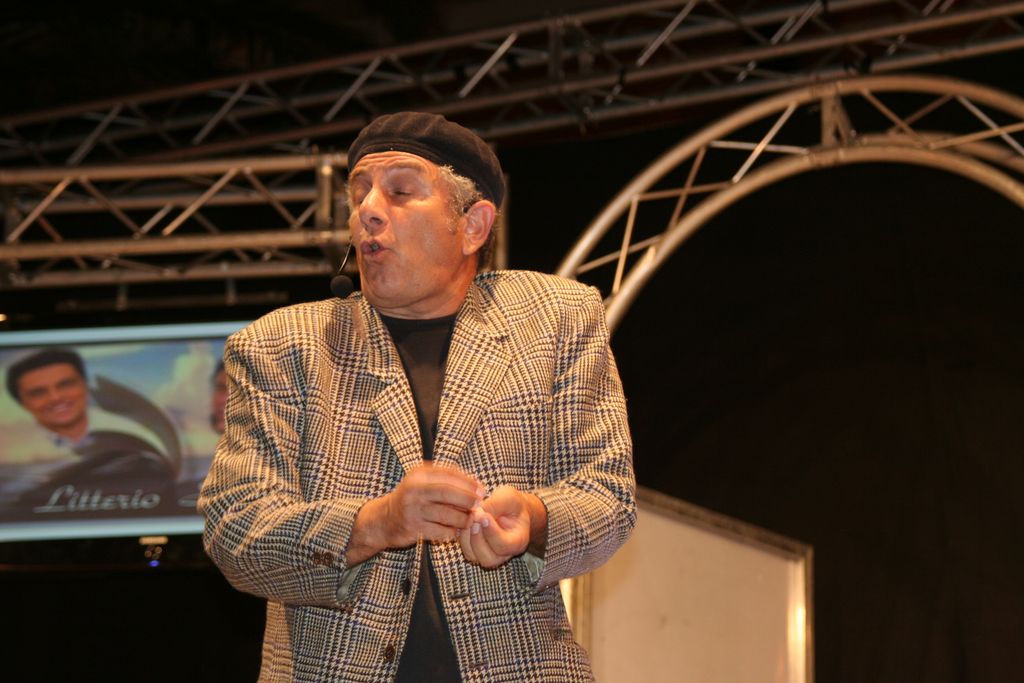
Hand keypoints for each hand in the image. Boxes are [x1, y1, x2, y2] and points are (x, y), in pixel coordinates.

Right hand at [346, 462, 481, 564]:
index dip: (468, 481)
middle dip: (467, 499)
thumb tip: (475, 483)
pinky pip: (440, 531)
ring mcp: (413, 509)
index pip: (449, 474)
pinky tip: (456, 531)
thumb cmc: (410, 499)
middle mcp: (414, 490)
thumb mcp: (421, 481)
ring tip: (469, 520)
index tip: (481, 488)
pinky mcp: (413, 528)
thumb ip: (444, 478)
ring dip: (463, 518)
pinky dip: (451, 531)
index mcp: (419, 475)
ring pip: (446, 514)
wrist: (383, 519)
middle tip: (478, 504)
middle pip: (448, 492)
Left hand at [459, 485, 546, 568]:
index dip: (491, 532)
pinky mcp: (476, 551)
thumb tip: (479, 512)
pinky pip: (466, 550)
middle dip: (477, 537)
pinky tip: (465, 521)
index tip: (483, 515)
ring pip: (474, 556)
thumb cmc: (512, 504)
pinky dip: (462, 536)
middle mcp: (504, 554)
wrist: (510, 509)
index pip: (504, 545)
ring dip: (467, 536)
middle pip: (488, 558)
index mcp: (518, 542)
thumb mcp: (509, 498)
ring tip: (470, 516)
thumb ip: (496, 504)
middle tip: (474, 516)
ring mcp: (489, 555)